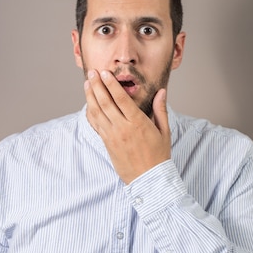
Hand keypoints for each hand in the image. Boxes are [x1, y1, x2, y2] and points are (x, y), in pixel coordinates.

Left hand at [84, 69, 170, 183]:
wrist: (149, 179)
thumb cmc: (159, 155)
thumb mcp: (164, 131)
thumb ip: (160, 110)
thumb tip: (162, 92)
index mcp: (138, 123)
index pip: (120, 99)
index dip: (110, 84)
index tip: (104, 73)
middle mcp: (122, 128)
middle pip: (105, 102)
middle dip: (97, 85)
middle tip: (92, 72)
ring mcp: (112, 136)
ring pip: (97, 112)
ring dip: (90, 96)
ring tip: (87, 84)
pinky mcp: (107, 143)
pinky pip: (96, 124)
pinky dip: (90, 112)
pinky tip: (88, 103)